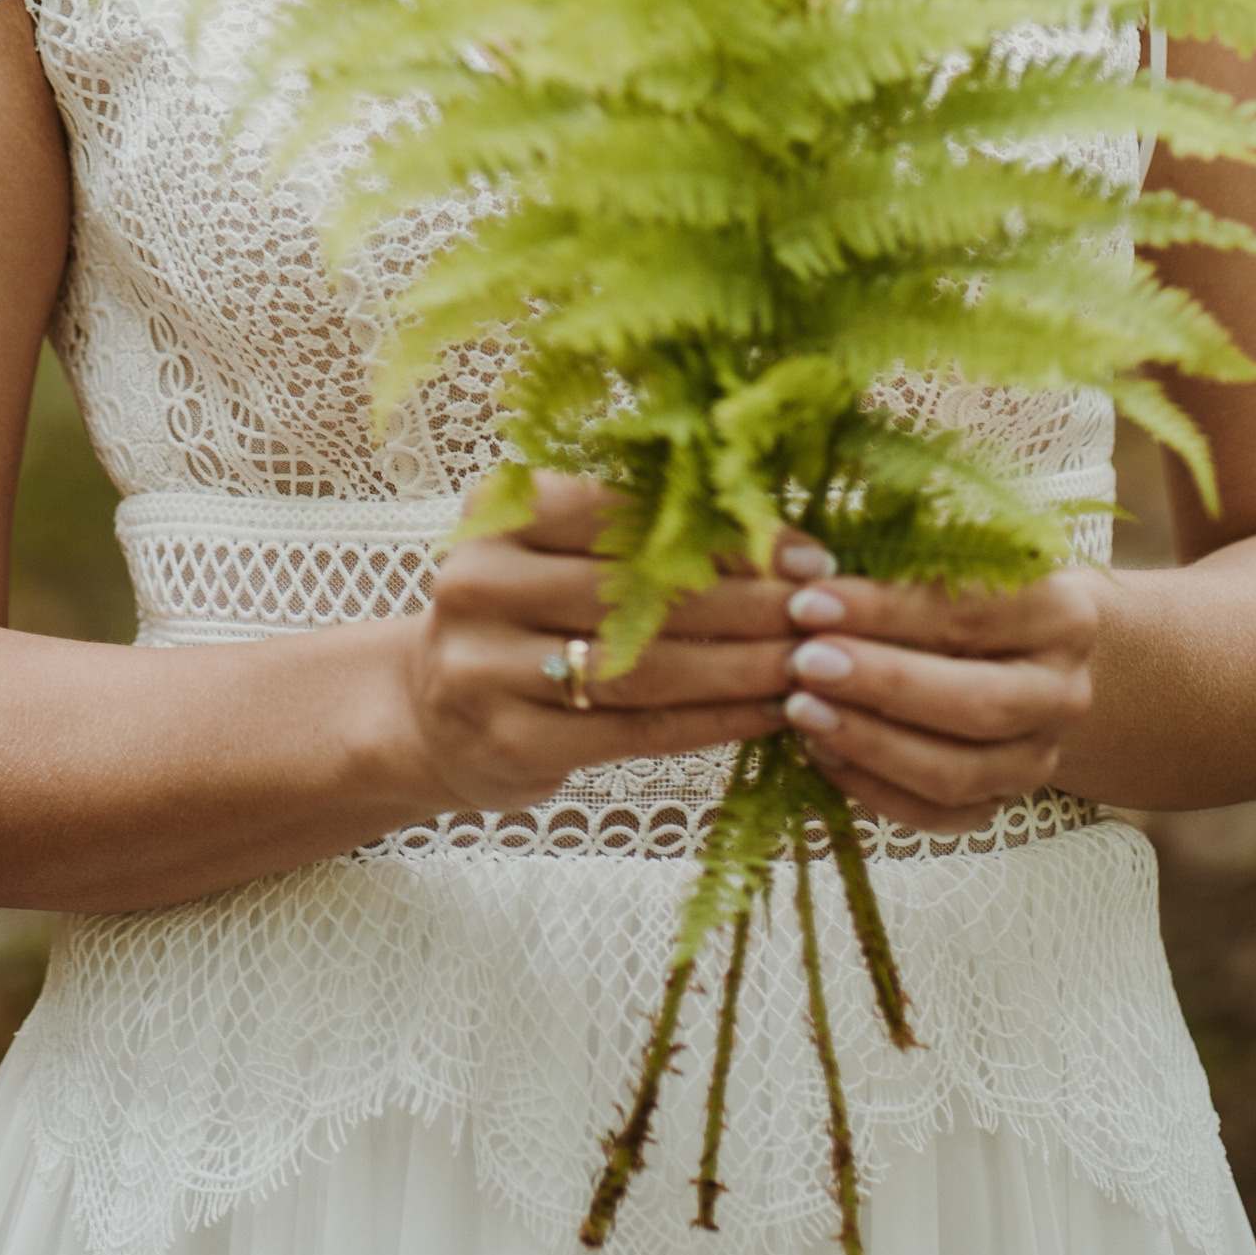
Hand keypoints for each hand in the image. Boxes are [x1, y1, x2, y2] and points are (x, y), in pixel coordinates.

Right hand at [395, 471, 807, 818]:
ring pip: (646, 667)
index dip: (725, 537)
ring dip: (742, 667)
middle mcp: (479, 582)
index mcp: (498, 513)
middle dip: (749, 604)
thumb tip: (779, 536)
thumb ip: (640, 536)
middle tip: (824, 613)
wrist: (431, 713)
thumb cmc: (525, 615)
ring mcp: (486, 667)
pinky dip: (713, 722)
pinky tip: (767, 714)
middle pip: (641, 593)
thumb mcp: (556, 554)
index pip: (627, 515)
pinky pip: (637, 731)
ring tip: (809, 665)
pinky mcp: (510, 741)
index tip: (806, 555)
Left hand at [778, 567, 1105, 831]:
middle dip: (882, 685)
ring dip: (869, 743)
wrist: (1031, 653)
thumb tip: (794, 563)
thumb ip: (887, 559)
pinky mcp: (1000, 802)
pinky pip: (934, 814)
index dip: (887, 611)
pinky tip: (820, 750)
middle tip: (804, 663)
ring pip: (955, 772)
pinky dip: (871, 788)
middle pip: (977, 703)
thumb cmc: (970, 590)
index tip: (811, 602)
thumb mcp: (949, 558)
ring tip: (799, 709)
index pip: (972, 614)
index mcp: (1061, 615)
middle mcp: (1061, 693)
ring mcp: (1036, 759)